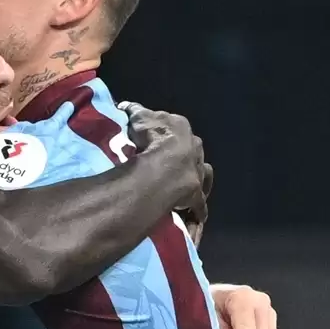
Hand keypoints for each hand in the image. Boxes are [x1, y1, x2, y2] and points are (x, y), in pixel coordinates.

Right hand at [122, 101, 209, 221]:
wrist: (165, 162)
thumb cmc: (151, 136)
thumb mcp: (138, 118)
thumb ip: (134, 111)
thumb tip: (126, 107)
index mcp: (181, 128)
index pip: (176, 131)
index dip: (165, 138)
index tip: (154, 143)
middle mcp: (195, 148)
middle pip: (192, 153)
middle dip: (184, 159)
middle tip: (168, 168)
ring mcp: (198, 172)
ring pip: (203, 176)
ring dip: (196, 182)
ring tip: (183, 191)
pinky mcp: (196, 194)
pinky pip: (198, 206)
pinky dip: (196, 213)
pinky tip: (192, 221)